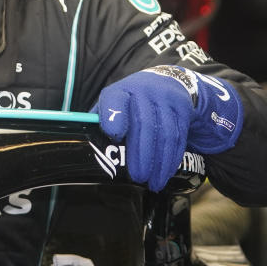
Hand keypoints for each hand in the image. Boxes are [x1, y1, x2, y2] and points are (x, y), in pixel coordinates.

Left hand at [93, 65, 242, 191]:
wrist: (166, 82)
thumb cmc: (132, 101)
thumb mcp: (115, 103)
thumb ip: (101, 120)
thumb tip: (85, 146)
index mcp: (121, 91)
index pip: (115, 100)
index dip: (114, 116)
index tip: (113, 135)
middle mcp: (144, 91)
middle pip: (143, 123)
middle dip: (140, 154)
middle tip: (137, 177)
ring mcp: (165, 99)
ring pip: (164, 133)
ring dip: (159, 162)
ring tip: (153, 183)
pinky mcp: (182, 109)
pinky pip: (179, 137)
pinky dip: (171, 158)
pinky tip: (165, 172)